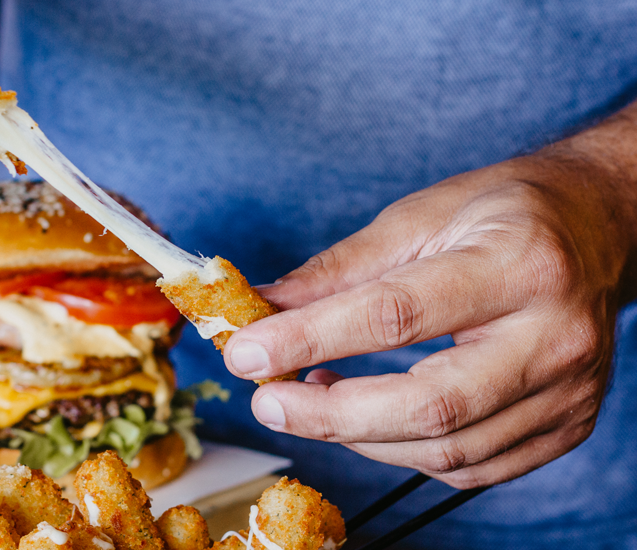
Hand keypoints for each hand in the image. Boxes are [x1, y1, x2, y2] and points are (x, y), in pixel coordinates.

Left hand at [223, 153, 635, 488]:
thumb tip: (263, 309)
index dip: (311, 339)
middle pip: (430, 406)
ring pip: (447, 450)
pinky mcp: (567, 426)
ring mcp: (569, 391)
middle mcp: (554, 336)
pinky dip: (402, 452)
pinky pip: (471, 468)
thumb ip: (339, 269)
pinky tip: (363, 419)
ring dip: (358, 436)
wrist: (599, 229)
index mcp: (519, 264)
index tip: (246, 351)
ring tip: (307, 399)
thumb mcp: (420, 217)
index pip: (396, 315)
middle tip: (266, 401)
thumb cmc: (504, 214)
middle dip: (330, 416)